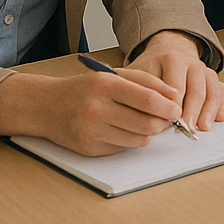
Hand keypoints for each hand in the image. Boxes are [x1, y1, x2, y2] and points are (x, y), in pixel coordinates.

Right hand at [0, 67, 186, 156]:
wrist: (46, 105)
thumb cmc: (85, 88)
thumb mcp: (113, 75)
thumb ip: (146, 82)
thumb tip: (174, 95)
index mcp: (105, 85)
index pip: (147, 99)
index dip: (168, 107)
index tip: (177, 110)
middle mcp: (97, 108)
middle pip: (146, 123)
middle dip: (163, 123)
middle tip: (167, 119)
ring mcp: (92, 130)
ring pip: (138, 139)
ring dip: (149, 133)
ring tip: (147, 123)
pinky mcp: (89, 148)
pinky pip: (123, 147)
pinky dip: (131, 140)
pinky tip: (125, 129)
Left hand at [125, 30, 223, 131]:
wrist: (168, 51)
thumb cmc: (152, 67)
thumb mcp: (139, 74)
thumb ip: (141, 92)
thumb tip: (143, 116)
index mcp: (173, 59)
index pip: (175, 86)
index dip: (173, 106)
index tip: (168, 122)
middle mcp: (192, 63)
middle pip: (197, 89)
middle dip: (192, 111)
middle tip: (187, 128)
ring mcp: (205, 71)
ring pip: (212, 91)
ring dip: (209, 111)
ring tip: (203, 126)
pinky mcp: (213, 79)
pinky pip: (221, 92)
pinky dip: (221, 106)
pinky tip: (218, 117)